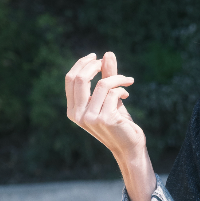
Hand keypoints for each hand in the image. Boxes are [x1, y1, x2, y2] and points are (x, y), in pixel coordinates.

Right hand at [65, 51, 155, 200]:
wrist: (129, 146)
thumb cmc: (118, 122)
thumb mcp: (109, 97)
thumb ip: (106, 76)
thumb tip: (107, 54)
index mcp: (73, 110)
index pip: (70, 79)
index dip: (82, 64)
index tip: (96, 58)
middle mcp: (78, 115)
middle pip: (79, 79)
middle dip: (95, 66)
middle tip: (107, 63)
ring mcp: (90, 118)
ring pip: (102, 84)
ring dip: (117, 78)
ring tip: (126, 82)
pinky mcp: (105, 119)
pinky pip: (113, 93)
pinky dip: (122, 88)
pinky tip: (126, 93)